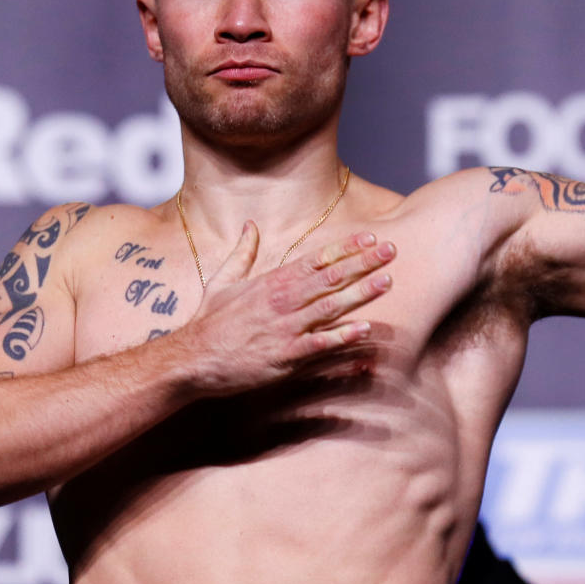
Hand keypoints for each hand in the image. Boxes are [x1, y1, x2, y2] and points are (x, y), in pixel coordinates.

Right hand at [179, 223, 395, 395]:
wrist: (192, 359)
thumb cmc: (209, 321)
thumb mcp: (223, 280)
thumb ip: (243, 253)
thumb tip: (250, 225)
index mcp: (272, 282)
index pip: (316, 259)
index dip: (345, 248)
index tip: (370, 239)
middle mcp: (283, 301)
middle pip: (330, 277)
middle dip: (363, 263)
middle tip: (392, 251)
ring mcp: (285, 328)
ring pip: (330, 306)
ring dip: (361, 293)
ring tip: (387, 281)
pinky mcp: (284, 356)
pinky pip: (318, 344)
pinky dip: (342, 336)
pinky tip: (364, 329)